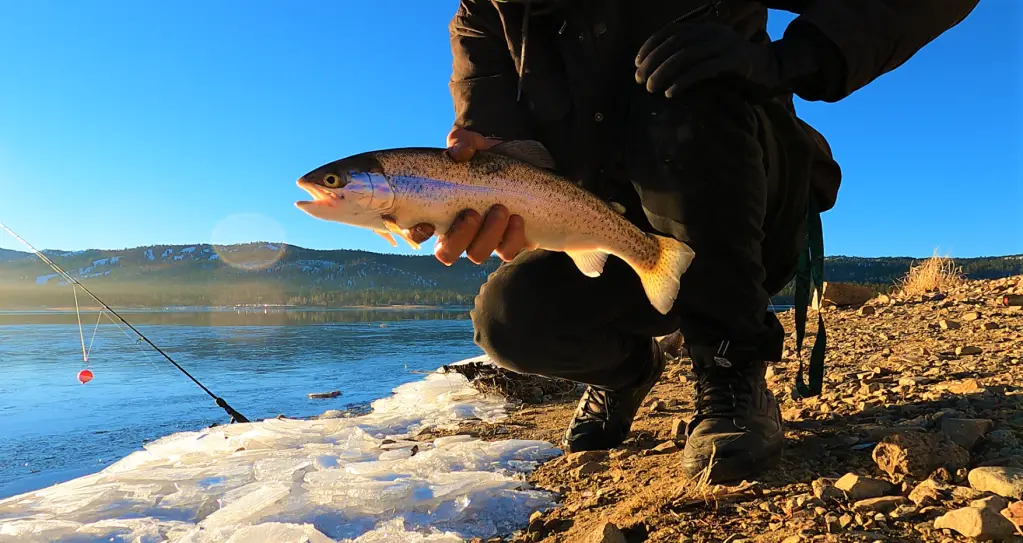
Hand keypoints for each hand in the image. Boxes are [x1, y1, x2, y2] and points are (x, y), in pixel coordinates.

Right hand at [399, 128, 529, 264]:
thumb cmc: (483, 156)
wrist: (517, 162)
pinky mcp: (506, 242)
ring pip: (477, 255)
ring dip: (488, 236)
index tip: (428, 223)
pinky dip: (512, 239)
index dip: (417, 233)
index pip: (416, 232)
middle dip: (459, 236)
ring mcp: (481, 240)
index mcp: (437, 210)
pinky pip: (507, 252)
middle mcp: (456, 231)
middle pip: (447, 253)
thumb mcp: (470, 144)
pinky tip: (517, 219)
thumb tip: (460, 153)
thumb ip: (461, 142)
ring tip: (501, 209)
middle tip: (472, 213)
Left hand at [635, 21, 798, 99]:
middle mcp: (711, 32)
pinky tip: (671, 93)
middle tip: (639, 80)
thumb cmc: (729, 67)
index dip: (650, 46)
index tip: (636, 64)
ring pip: (685, 56)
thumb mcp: (704, 57)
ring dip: (664, 73)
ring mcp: (723, 44)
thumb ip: (684, 58)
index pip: (669, 32)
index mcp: (702, 28)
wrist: (767, 68)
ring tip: (650, 88)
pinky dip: (683, 81)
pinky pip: (703, 70)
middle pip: (674, 45)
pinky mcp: (733, 60)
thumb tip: (652, 70)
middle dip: (653, 62)